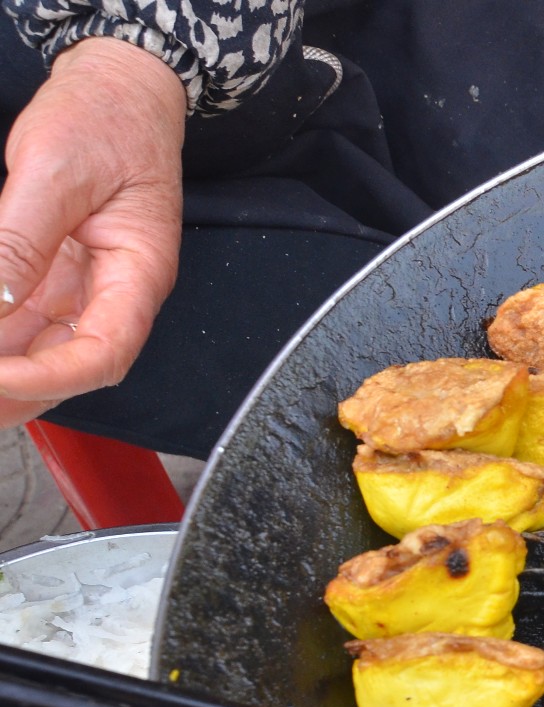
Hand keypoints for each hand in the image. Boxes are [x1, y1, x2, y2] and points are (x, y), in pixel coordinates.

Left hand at [0, 37, 183, 425]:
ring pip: (42, 350)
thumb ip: (22, 239)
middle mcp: (114, 289)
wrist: (117, 87)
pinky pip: (24, 318)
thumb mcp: (56, 171)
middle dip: (19, 392)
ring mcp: (83, 283)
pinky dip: (1, 337)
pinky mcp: (53, 271)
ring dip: (7, 372)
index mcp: (138, 272)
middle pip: (70, 365)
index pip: (102, 352)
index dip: (48, 379)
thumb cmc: (107, 118)